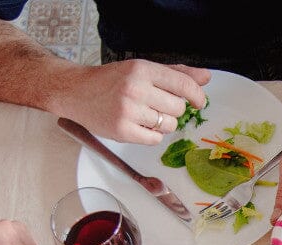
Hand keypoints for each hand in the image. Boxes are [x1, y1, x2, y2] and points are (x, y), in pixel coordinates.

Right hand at [55, 61, 209, 144]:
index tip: (199, 102)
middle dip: (171, 109)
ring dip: (162, 123)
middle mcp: (135, 89)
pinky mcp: (122, 131)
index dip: (197, 96)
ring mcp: (128, 111)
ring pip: (169, 125)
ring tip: (144, 115)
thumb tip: (206, 77)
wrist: (75, 91)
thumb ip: (175, 73)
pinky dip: (151, 135)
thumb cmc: (111, 81)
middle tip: (154, 105)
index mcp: (142, 69)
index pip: (183, 84)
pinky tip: (138, 125)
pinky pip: (155, 139)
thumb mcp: (141, 69)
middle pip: (178, 108)